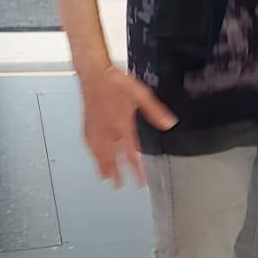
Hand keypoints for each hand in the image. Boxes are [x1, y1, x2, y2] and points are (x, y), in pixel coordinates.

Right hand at [81, 64, 176, 186]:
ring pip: (99, 152)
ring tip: (105, 177)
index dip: (136, 169)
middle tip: (118, 185)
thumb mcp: (141, 95)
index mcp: (122, 125)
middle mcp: (107, 130)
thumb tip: (169, 123)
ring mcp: (96, 127)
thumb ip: (155, 112)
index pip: (131, 153)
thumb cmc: (115, 81)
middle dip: (116, 172)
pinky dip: (92, 153)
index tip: (140, 180)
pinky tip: (93, 155)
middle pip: (112, 157)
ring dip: (103, 166)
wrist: (94, 72)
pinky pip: (89, 143)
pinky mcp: (88, 122)